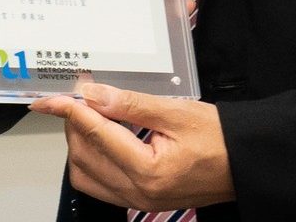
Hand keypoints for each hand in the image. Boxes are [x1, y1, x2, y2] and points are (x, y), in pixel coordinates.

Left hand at [29, 84, 234, 211]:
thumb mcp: (177, 111)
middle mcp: (139, 192)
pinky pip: (99, 186)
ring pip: (85, 175)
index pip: (95, 134)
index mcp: (148, 170)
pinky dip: (91, 161)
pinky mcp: (139, 202)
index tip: (52, 97)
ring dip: (80, 144)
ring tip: (92, 116)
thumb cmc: (220, 139)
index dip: (70, 110)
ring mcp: (138, 201)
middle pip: (84, 156)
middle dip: (75, 124)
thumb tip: (93, 95)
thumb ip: (131, 104)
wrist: (243, 164)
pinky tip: (101, 139)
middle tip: (79, 98)